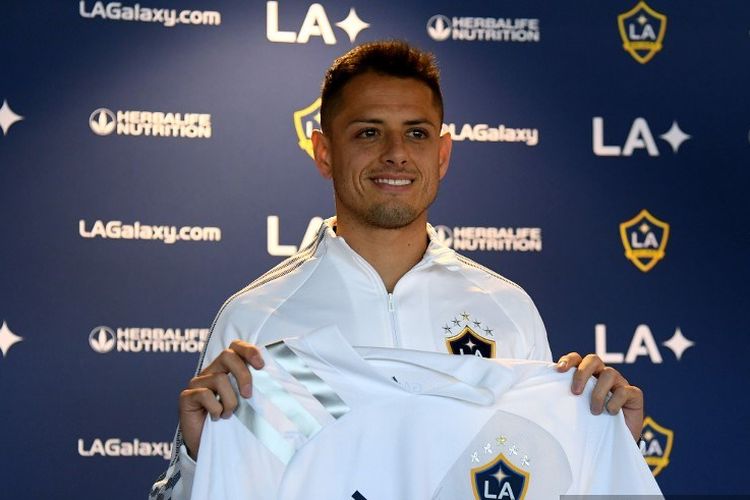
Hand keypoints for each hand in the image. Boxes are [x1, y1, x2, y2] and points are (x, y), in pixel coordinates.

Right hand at [178, 340, 264, 459]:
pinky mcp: (187, 396)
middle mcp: (211, 371)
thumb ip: (255, 389)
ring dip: (230, 400)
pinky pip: (205, 395)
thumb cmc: (232, 423)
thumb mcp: (247, 403)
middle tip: (248, 395)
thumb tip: (276, 383)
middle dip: (243, 374)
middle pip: (227, 356)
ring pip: (219, 379)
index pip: (236, 347)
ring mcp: (197, 383)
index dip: (249, 351)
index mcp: (226, 369)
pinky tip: (216, 418)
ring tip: (229, 414)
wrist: (210, 446)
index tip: (261, 365)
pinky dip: (216, 408)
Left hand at [556, 352, 642, 440]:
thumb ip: (563, 401)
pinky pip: (625, 390)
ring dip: (598, 393)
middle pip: (593, 359)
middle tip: (575, 392)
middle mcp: (603, 375)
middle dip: (582, 373)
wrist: (614, 444)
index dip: (568, 360)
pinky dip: (615, 401)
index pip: (577, 359)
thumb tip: (540, 401)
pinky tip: (610, 412)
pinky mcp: (634, 395)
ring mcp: (620, 383)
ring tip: (594, 411)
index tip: (558, 370)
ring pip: (609, 374)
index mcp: (588, 375)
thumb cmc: (591, 425)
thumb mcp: (575, 411)